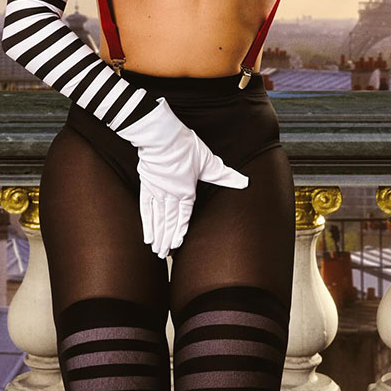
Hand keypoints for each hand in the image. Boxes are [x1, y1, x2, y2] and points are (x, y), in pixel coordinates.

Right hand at [115, 97, 248, 257]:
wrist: (161, 137)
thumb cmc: (185, 147)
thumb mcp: (208, 162)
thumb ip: (224, 175)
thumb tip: (244, 182)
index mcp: (186, 192)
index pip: (184, 216)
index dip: (180, 231)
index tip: (178, 244)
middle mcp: (171, 195)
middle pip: (169, 221)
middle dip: (167, 239)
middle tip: (164, 253)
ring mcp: (157, 191)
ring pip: (157, 218)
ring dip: (157, 235)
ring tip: (156, 250)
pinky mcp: (146, 184)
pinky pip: (146, 208)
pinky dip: (146, 222)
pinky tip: (146, 235)